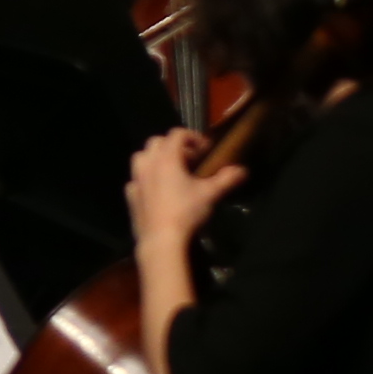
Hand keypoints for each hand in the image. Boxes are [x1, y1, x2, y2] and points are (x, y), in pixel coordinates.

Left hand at [124, 123, 243, 247]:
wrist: (161, 239)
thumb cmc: (186, 211)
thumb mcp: (210, 193)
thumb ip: (227, 179)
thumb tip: (242, 170)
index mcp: (166, 158)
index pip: (177, 134)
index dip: (193, 137)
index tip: (206, 150)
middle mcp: (147, 164)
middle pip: (157, 142)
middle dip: (175, 146)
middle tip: (192, 160)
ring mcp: (135, 179)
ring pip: (142, 157)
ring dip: (157, 158)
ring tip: (174, 171)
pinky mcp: (130, 195)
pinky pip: (137, 178)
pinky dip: (147, 177)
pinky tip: (159, 190)